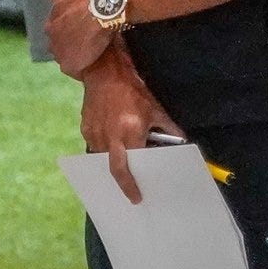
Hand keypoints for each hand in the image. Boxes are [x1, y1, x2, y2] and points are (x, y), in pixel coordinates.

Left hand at [34, 0, 112, 78]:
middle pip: (60, 46)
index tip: (77, 26)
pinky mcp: (73, 65)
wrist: (103, 11)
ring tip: (90, 50)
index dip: (67, 29)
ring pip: (67, 57)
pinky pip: (74, 69)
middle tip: (85, 38)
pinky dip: (80, 66)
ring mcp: (62, 55)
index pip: (55, 32)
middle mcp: (52, 42)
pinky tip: (89, 61)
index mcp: (50, 26)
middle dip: (69, 43)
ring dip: (75, 54)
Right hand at [80, 46, 181, 204]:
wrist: (104, 71)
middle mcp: (110, 137)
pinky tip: (112, 148)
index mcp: (129, 132)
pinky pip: (95, 146)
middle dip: (123, 185)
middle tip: (131, 196)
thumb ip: (168, 128)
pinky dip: (104, 150)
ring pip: (103, 158)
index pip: (129, 167)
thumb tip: (181, 141)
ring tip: (122, 169)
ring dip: (113, 164)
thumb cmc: (133, 90)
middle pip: (114, 169)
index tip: (137, 197)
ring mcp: (94, 133)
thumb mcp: (155, 108)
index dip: (131, 184)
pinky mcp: (85, 127)